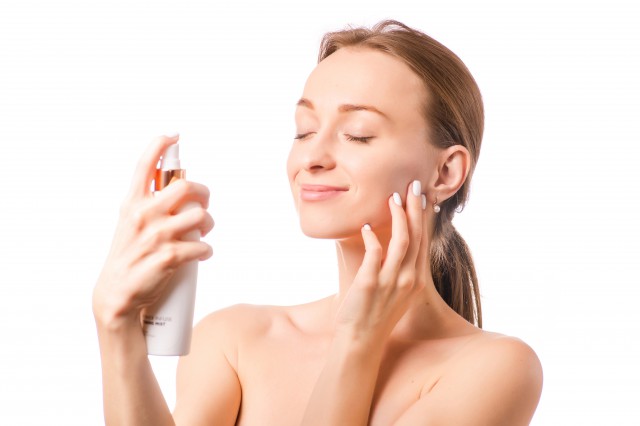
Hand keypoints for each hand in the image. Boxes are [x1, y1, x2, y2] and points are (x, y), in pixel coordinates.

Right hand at [93, 135, 213, 327]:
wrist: (117, 295)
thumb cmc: (128, 255)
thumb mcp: (129, 222)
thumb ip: (148, 204)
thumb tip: (179, 188)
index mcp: (132, 203)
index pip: (144, 165)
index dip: (160, 146)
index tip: (173, 136)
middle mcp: (143, 214)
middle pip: (187, 187)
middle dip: (204, 193)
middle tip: (204, 203)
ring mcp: (156, 235)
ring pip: (200, 216)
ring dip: (209, 224)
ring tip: (204, 233)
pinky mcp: (169, 257)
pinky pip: (202, 247)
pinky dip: (206, 251)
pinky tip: (201, 254)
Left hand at [335, 180, 427, 342]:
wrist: (362, 341)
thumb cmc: (376, 314)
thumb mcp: (396, 292)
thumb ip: (399, 270)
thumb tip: (393, 246)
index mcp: (416, 281)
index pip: (423, 242)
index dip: (424, 219)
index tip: (424, 199)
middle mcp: (408, 280)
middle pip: (416, 236)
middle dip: (415, 208)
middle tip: (413, 185)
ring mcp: (391, 282)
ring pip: (401, 241)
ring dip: (398, 216)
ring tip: (392, 198)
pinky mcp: (370, 283)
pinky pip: (375, 253)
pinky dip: (373, 238)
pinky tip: (367, 227)